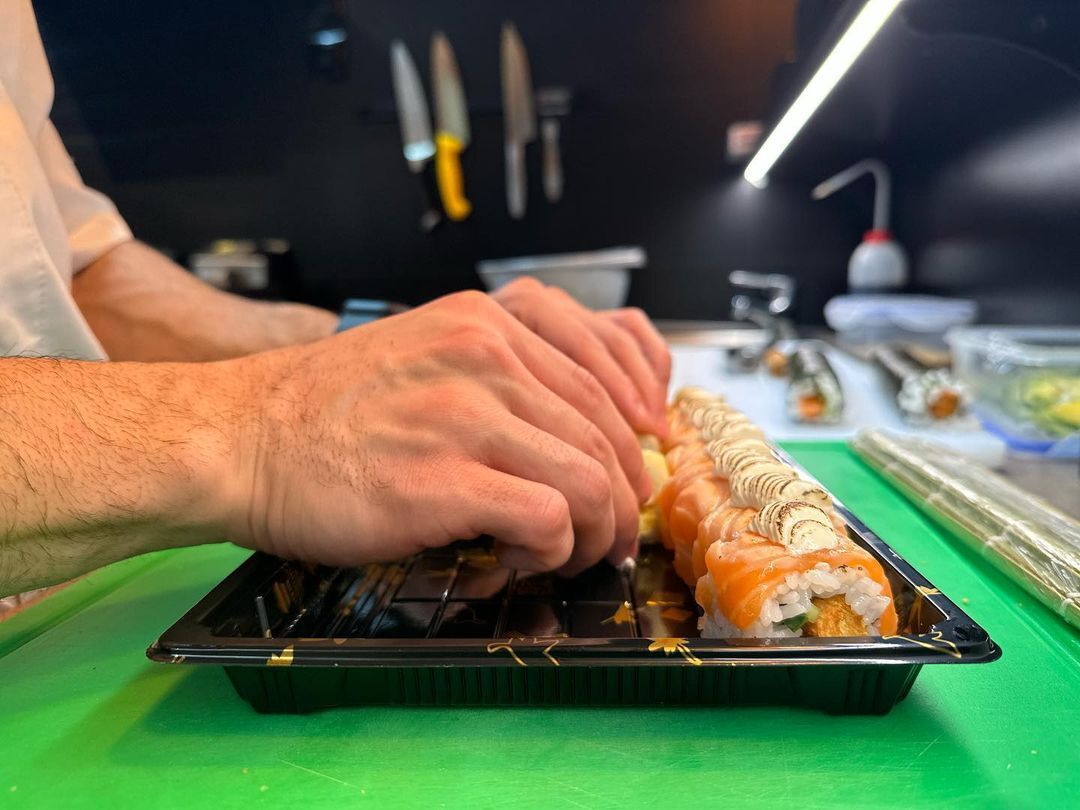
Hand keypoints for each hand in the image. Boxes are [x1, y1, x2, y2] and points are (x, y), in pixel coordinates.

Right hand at [219, 291, 651, 574]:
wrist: (240, 438)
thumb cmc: (327, 410)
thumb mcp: (423, 350)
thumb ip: (498, 364)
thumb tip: (579, 413)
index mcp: (484, 320)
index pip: (604, 358)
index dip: (641, 414)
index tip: (644, 454)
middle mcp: (484, 354)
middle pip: (607, 427)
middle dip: (626, 492)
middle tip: (615, 530)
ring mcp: (464, 414)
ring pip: (591, 477)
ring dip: (598, 530)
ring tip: (575, 555)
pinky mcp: (442, 479)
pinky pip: (548, 517)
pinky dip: (552, 548)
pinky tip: (521, 558)